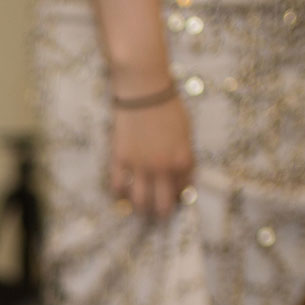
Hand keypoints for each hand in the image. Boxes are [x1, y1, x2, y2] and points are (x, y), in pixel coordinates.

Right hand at [108, 94, 193, 217]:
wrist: (144, 90)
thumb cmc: (169, 106)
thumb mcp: (186, 131)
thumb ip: (185, 154)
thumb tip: (181, 173)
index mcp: (182, 159)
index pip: (184, 189)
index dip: (180, 195)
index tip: (176, 197)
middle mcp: (162, 167)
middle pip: (162, 204)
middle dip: (162, 213)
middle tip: (160, 214)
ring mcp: (140, 165)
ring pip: (140, 201)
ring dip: (141, 209)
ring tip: (141, 209)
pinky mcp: (120, 159)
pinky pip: (119, 185)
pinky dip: (120, 193)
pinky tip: (122, 194)